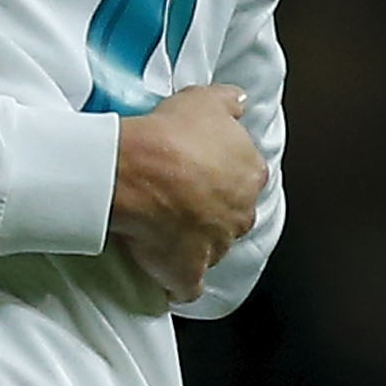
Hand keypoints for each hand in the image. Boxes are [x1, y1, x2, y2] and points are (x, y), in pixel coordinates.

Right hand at [107, 84, 264, 303]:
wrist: (136, 172)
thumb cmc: (169, 136)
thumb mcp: (205, 100)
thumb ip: (229, 103)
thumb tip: (241, 103)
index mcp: (250, 174)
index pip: (246, 177)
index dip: (223, 174)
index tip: (200, 171)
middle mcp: (241, 213)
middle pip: (233, 215)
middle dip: (214, 211)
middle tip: (181, 199)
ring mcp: (217, 246)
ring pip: (213, 248)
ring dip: (196, 243)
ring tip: (165, 231)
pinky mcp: (189, 272)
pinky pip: (187, 285)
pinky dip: (178, 282)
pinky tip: (165, 274)